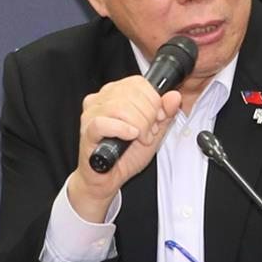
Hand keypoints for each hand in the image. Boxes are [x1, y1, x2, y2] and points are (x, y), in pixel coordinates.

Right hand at [69, 76, 180, 221]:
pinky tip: (130, 137)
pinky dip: (123, 130)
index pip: (137, 83)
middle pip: (131, 94)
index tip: (158, 117)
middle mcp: (100, 100)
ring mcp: (90, 115)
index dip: (154, 100)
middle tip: (149, 131)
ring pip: (119, 107)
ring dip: (139, 125)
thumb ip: (165, 114)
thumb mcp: (154, 131)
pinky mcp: (87, 131)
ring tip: (140, 138)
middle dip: (149, 115)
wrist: (108, 178)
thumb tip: (173, 96)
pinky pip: (104, 123)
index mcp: (115, 94)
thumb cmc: (126, 154)